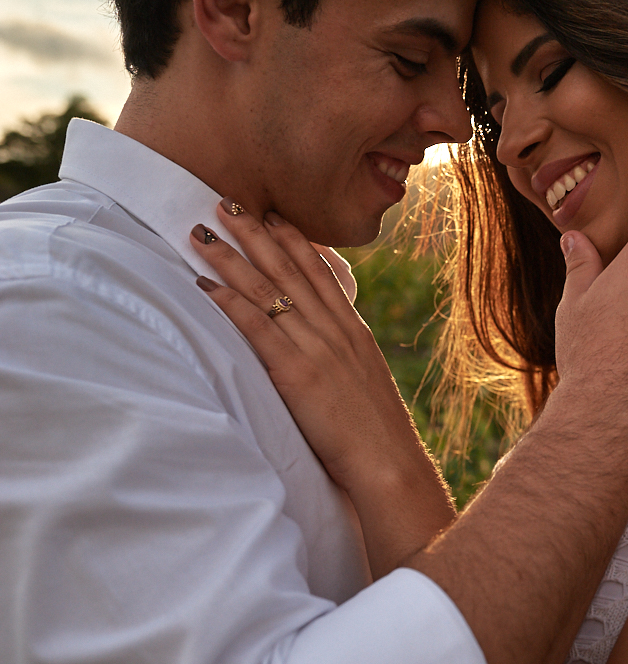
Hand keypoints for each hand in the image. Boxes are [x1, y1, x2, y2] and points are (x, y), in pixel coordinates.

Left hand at [189, 203, 453, 574]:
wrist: (389, 462)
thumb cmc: (376, 434)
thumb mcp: (367, 381)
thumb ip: (345, 356)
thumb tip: (329, 346)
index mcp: (353, 332)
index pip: (320, 273)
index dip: (293, 240)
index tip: (271, 213)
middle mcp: (334, 331)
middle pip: (289, 270)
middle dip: (256, 233)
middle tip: (226, 201)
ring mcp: (316, 349)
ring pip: (269, 290)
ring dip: (232, 258)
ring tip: (203, 232)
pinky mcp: (297, 373)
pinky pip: (257, 329)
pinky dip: (230, 303)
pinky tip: (205, 285)